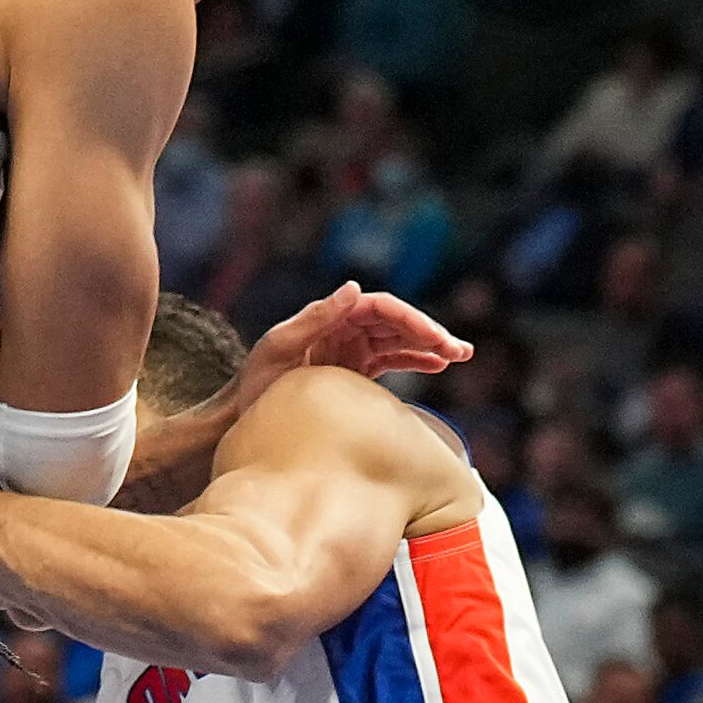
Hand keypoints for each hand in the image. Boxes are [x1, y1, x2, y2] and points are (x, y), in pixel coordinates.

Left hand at [239, 281, 469, 405]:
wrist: (243, 413)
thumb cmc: (257, 380)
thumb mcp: (279, 347)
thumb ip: (314, 319)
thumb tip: (353, 288)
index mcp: (329, 317)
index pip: (379, 308)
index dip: (408, 318)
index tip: (431, 336)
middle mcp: (344, 328)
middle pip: (396, 322)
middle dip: (428, 333)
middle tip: (457, 351)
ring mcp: (351, 348)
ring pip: (399, 340)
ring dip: (429, 345)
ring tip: (459, 355)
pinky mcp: (355, 370)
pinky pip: (392, 359)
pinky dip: (416, 360)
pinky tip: (437, 365)